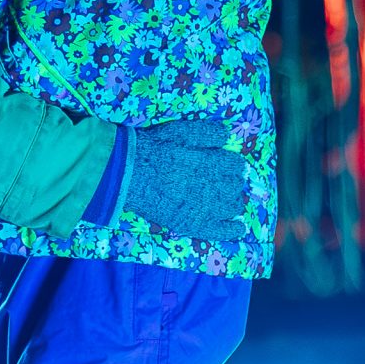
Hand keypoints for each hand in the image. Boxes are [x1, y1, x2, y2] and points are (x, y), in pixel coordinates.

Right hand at [120, 117, 250, 242]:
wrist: (127, 174)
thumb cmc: (152, 149)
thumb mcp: (180, 131)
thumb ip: (206, 133)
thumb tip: (226, 134)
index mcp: (212, 163)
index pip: (236, 166)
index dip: (233, 165)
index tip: (228, 166)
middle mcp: (212, 187)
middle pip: (235, 187)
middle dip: (232, 183)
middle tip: (223, 182)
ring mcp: (204, 208)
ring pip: (232, 207)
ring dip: (232, 202)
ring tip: (223, 200)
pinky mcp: (193, 225)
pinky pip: (221, 231)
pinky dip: (232, 230)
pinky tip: (237, 228)